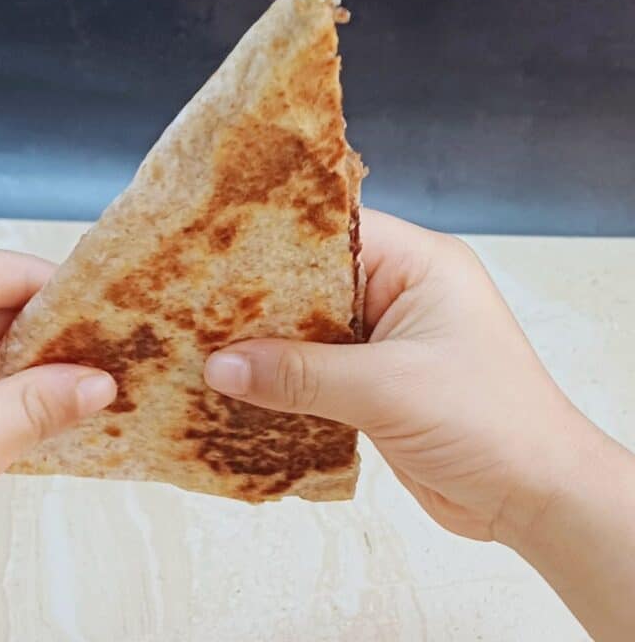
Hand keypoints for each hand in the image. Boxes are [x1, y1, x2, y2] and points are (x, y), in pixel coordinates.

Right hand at [206, 209, 634, 638]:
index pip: (335, 231)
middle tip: (195, 300)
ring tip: (204, 341)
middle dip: (262, 298)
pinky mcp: (377, 381)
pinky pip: (318, 369)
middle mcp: (401, 292)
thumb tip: (222, 366)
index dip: (276, 239)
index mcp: (419, 264)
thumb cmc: (489, 423)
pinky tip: (241, 383)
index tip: (216, 250)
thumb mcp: (386, 388)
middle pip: (315, 282)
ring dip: (269, 343)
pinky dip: (284, 377)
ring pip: (312, 329)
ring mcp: (388, 339)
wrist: (533, 498)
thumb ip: (299, 375)